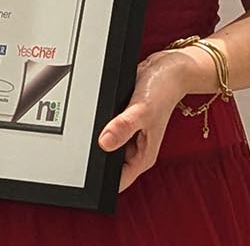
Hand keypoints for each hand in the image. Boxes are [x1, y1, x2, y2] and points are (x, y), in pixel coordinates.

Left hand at [96, 50, 190, 192]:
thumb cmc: (162, 90)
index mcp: (142, 157)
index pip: (117, 181)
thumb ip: (123, 126)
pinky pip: (104, 129)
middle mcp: (134, 150)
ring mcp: (127, 136)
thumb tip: (103, 143)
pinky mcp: (121, 122)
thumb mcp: (142, 110)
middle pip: (107, 164)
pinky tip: (96, 115)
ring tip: (90, 126)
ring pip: (104, 145)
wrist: (167, 68)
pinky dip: (99, 125)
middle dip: (95, 156)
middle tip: (81, 144)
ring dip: (96, 138)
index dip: (100, 181)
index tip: (83, 172)